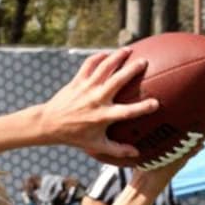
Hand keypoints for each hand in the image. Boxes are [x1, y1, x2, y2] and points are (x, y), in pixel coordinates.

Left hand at [36, 48, 157, 159]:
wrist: (49, 124)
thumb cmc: (74, 136)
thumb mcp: (96, 145)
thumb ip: (117, 149)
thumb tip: (136, 153)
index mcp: (103, 116)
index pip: (128, 112)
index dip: (143, 107)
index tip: (156, 103)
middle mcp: (96, 100)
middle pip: (118, 81)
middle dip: (132, 69)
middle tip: (144, 62)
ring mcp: (87, 88)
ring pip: (104, 67)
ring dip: (117, 56)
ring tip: (128, 50)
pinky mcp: (77, 80)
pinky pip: (89, 64)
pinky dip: (99, 56)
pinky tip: (107, 54)